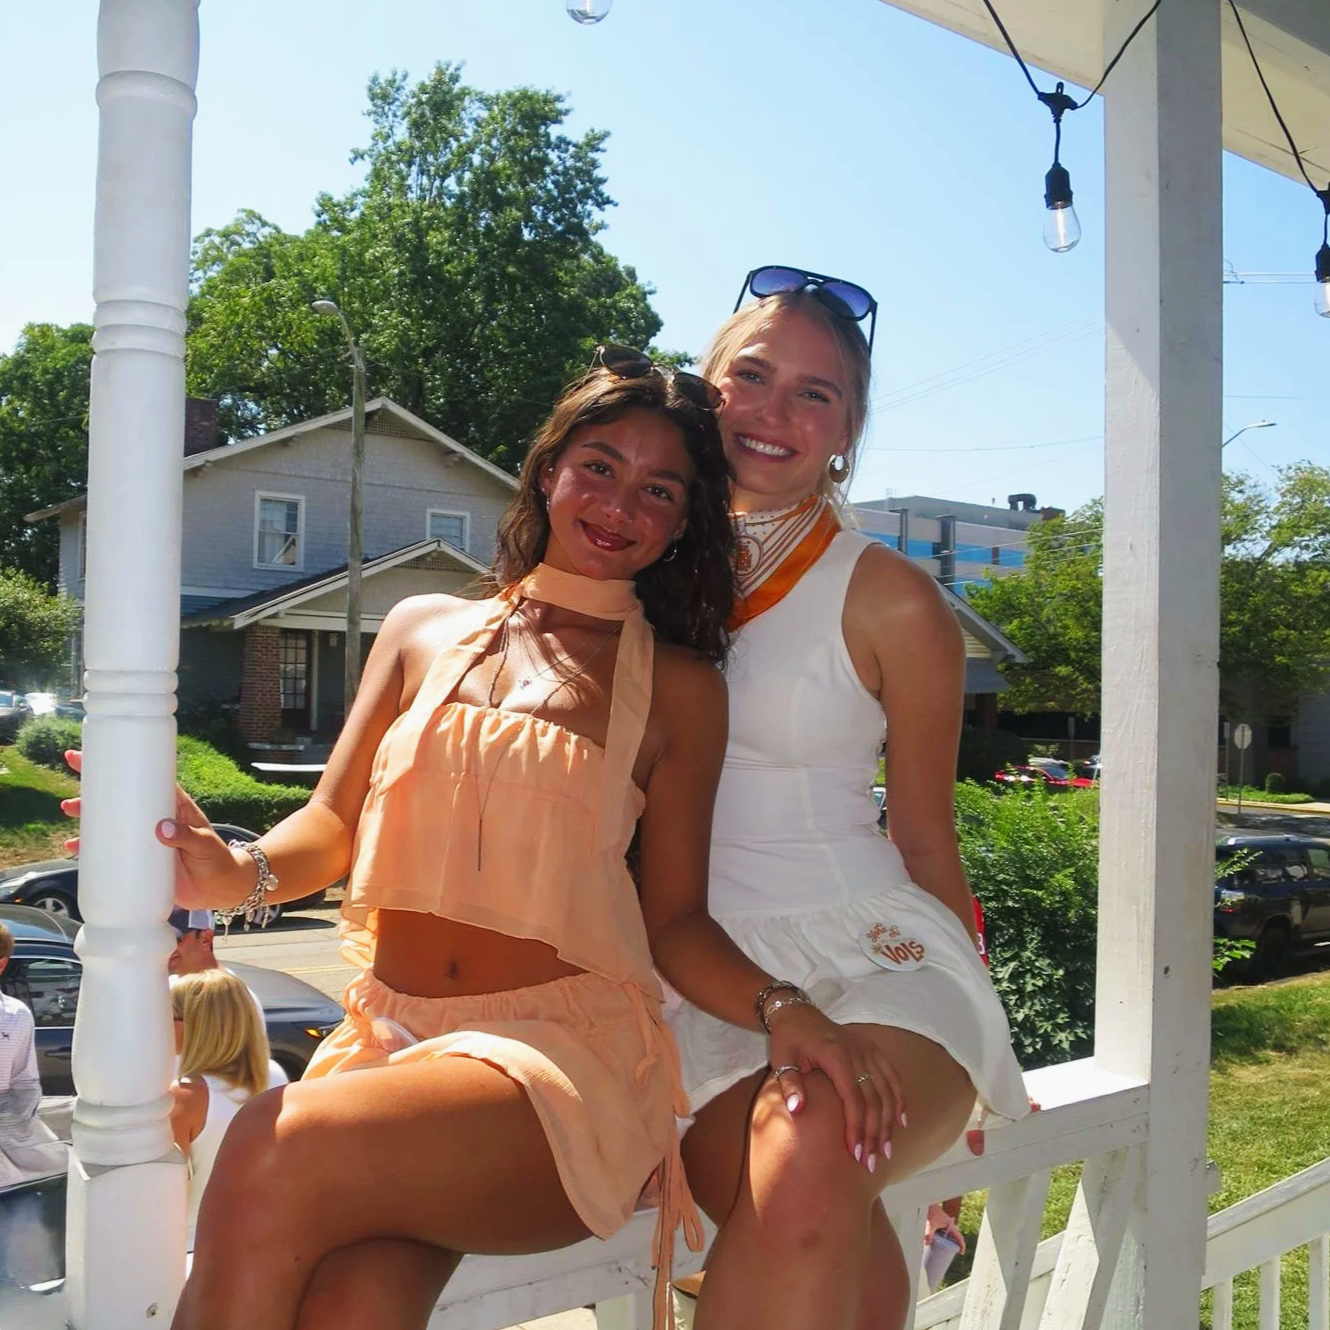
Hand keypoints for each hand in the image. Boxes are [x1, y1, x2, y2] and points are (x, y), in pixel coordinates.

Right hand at [61, 749, 251, 909]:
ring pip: (111, 823)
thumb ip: (186, 836)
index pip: (144, 778)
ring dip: (87, 819)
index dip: (119, 766)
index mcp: (171, 804)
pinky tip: (75, 847)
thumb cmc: (217, 859)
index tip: (94, 759)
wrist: (219, 889)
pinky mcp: (138, 860)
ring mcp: (144, 839)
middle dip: (92, 793)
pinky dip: (91, 848)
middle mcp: (153, 818)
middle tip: (71, 797)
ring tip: (69, 814)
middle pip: (120, 799)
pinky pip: (110, 851)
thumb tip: (161, 828)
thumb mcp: (205, 843)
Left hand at [766, 1002, 905, 1173]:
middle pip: (873, 1099)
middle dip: (874, 1133)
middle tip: (872, 1163)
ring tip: (886, 1150)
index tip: (856, 1154)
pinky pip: (891, 1075)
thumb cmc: (788, 1039)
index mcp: (836, 1056)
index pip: (853, 1099)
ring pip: (886, 1091)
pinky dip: (899, 1098)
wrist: (798, 1013)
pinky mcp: (872, 1049)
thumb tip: (798, 1110)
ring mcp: (867, 1050)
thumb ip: (790, 1084)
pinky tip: (902, 1121)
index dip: (857, 1128)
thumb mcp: (781, 1059)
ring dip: (888, 1122)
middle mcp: (857, 1053)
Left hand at [924, 1203, 965, 1254]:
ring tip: (947, 1250)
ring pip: (950, 1235)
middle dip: (956, 1246)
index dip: (962, 1246)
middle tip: (953, 1254)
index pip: (960, 1237)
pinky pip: (945, 1232)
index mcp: (951, 1225)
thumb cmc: (930, 1211)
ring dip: (951, 1242)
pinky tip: (940, 1242)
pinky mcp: (940, 1223)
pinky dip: (945, 1238)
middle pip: (956, 1237)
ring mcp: (945, 1224)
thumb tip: (926, 1244)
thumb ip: (928, 1234)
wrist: (927, 1202)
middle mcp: (949, 1225)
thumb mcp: (930, 1224)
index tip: (961, 1253)